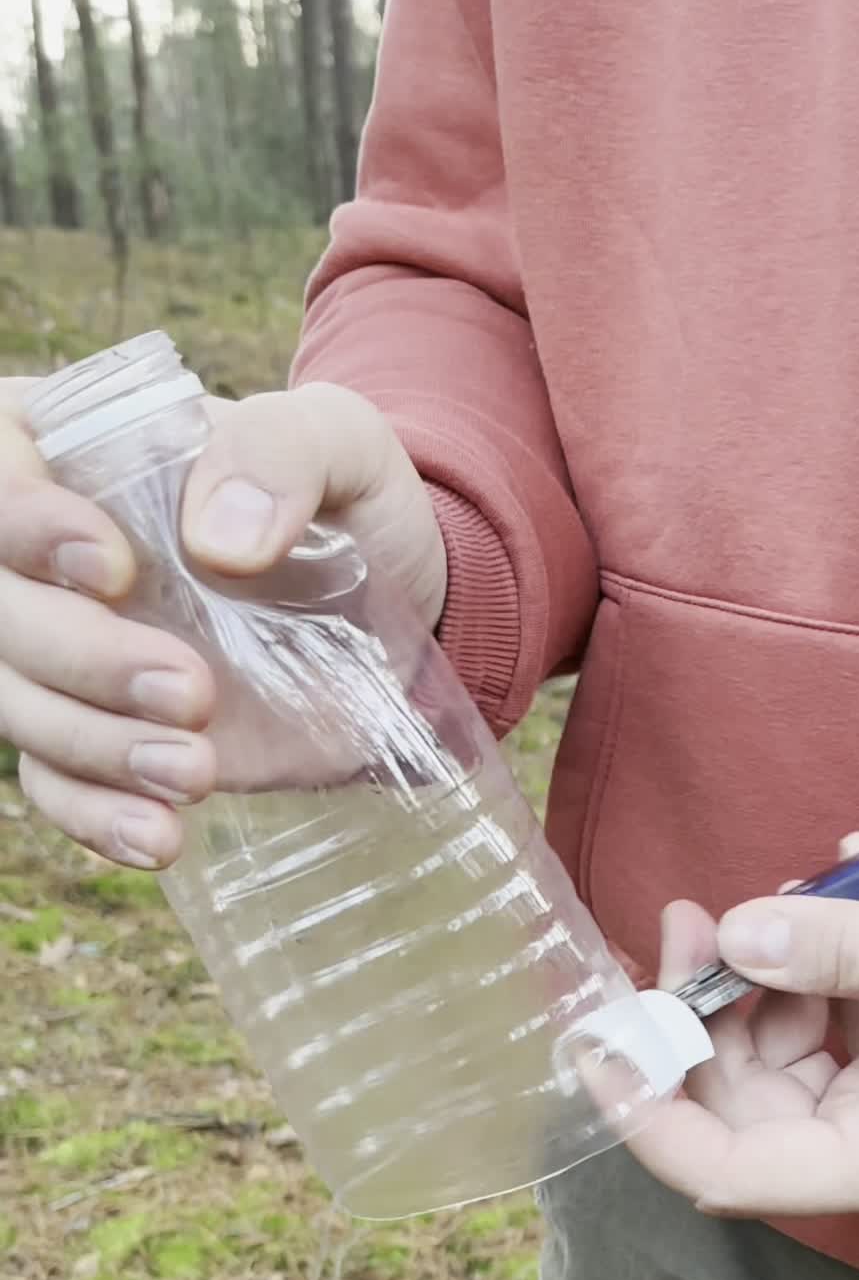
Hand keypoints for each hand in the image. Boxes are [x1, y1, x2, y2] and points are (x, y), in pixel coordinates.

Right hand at [0, 378, 444, 868]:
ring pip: (18, 702)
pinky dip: (96, 815)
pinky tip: (157, 837)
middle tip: (192, 690)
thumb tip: (220, 539)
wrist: (399, 603)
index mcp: (77, 450)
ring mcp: (69, 650)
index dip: (26, 526)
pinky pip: (56, 782)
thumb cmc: (350, 498)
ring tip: (199, 772)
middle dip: (79, 656)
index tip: (116, 569)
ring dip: (96, 746)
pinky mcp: (105, 731)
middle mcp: (47, 554)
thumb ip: (281, 453)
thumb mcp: (340, 443)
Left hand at [632, 869, 858, 1228]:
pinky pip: (841, 1034)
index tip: (590, 1038)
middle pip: (746, 1104)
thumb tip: (732, 936)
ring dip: (772, 974)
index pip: (724, 1170)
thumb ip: (844, 947)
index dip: (645, 1108)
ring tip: (786, 884)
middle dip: (707, 1008)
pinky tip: (843, 890)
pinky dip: (830, 970)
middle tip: (689, 912)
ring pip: (787, 1062)